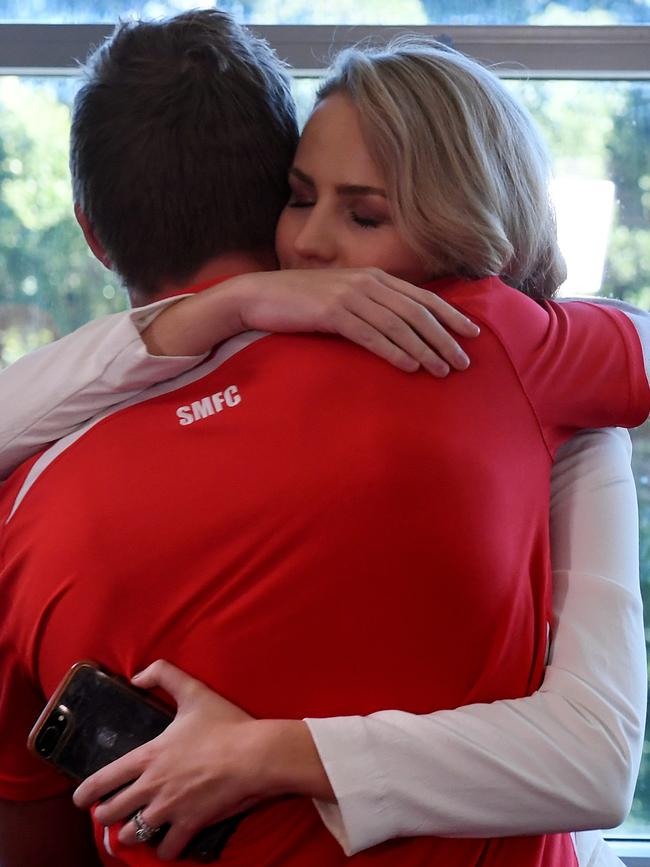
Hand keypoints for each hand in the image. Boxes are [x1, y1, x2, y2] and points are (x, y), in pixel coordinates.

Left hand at [73, 661, 265, 860]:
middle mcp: (152, 786)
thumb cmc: (225, 724)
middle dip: (106, 816)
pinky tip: (168, 842)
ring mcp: (170, 809)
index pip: (103, 780)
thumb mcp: (194, 691)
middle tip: (111, 814)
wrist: (256, 755)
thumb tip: (138, 676)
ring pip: (132, 835)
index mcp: (148, 756)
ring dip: (131, 834)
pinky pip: (167, 850)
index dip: (85, 793)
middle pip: (111, 813)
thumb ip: (163, 675)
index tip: (81, 799)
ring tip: (136, 831)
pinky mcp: (190, 825)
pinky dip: (165, 849)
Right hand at [230, 268, 478, 375]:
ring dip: (425, 349)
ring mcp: (350, 295)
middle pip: (417, 312)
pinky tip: (409, 366)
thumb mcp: (341, 296)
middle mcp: (367, 282)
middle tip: (463, 362)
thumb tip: (397, 326)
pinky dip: (394, 351)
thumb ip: (369, 304)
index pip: (422, 297)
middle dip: (444, 338)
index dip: (451, 315)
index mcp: (373, 276)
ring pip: (398, 324)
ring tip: (442, 370)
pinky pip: (371, 335)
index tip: (472, 333)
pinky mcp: (332, 312)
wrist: (259, 295)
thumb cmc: (301, 301)